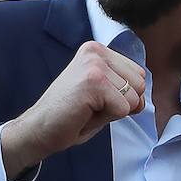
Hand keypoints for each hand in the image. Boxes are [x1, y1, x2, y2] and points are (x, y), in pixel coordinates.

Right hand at [0, 41, 145, 180]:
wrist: (38, 130)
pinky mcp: (93, 82)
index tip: (96, 100)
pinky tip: (84, 113)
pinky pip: (123, 109)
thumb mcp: (103, 94)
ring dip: (112, 112)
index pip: (139, 75)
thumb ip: (125, 89)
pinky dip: (106, 119)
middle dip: (121, 104)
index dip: (124, 96)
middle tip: (91, 107)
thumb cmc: (71, 115)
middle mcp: (96, 52)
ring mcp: (94, 65)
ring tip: (87, 110)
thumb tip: (143, 97)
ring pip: (133, 98)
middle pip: (140, 85)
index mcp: (98, 51)